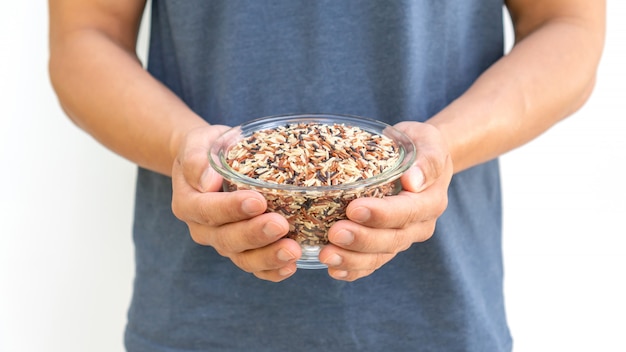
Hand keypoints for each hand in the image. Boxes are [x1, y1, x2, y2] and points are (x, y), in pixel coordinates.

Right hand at [171, 126, 300, 281]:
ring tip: (293, 251)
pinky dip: (272, 271)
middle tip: (281, 225)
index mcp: (188, 203)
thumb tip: (207, 181)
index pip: (208, 210)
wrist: (211, 164)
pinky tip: (291, 266)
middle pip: (226, 239)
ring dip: (268, 257)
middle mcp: (203, 229)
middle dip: (255, 235)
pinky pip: (255, 268)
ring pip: (242, 259)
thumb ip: (196, 159)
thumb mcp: (198, 144)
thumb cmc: (208, 149)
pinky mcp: (242, 251)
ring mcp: (223, 243)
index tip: (258, 201)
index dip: (232, 209)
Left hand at [318, 121, 452, 280]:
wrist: (421, 163)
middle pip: (392, 239)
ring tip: (327, 255)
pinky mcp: (388, 246)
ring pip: (380, 256)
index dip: (381, 214)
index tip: (354, 209)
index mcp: (430, 201)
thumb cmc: (420, 146)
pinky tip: (334, 270)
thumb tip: (413, 181)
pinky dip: (354, 270)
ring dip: (353, 259)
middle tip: (334, 234)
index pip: (406, 211)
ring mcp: (404, 238)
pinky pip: (372, 264)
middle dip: (362, 240)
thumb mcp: (428, 142)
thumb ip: (426, 161)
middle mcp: (419, 225)